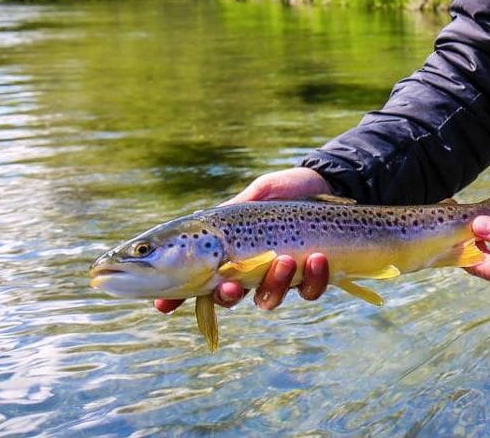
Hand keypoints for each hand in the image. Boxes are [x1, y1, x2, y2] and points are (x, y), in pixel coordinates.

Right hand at [154, 167, 333, 314]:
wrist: (327, 185)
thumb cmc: (285, 190)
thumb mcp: (257, 193)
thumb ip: (233, 209)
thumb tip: (202, 219)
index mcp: (226, 253)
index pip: (194, 280)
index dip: (175, 297)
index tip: (163, 304)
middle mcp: (249, 272)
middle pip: (228, 299)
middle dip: (226, 298)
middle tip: (229, 286)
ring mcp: (279, 278)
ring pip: (268, 299)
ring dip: (274, 283)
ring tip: (285, 259)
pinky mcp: (310, 277)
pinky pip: (309, 290)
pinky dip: (313, 278)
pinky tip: (317, 258)